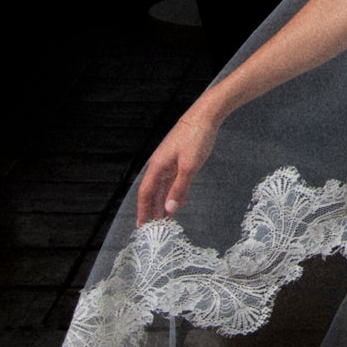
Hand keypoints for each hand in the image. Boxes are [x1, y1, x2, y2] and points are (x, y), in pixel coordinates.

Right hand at [136, 102, 222, 224]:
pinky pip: (173, 181)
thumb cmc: (196, 138)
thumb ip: (179, 189)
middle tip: (154, 229)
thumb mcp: (189, 167)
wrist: (205, 117)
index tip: (142, 226)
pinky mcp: (179, 160)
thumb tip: (169, 209)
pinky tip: (181, 203)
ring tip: (166, 221)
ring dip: (164, 204)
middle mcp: (160, 166)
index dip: (143, 210)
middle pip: (153, 193)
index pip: (145, 193)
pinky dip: (175, 193)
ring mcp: (169, 163)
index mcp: (157, 166)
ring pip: (163, 188)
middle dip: (153, 211)